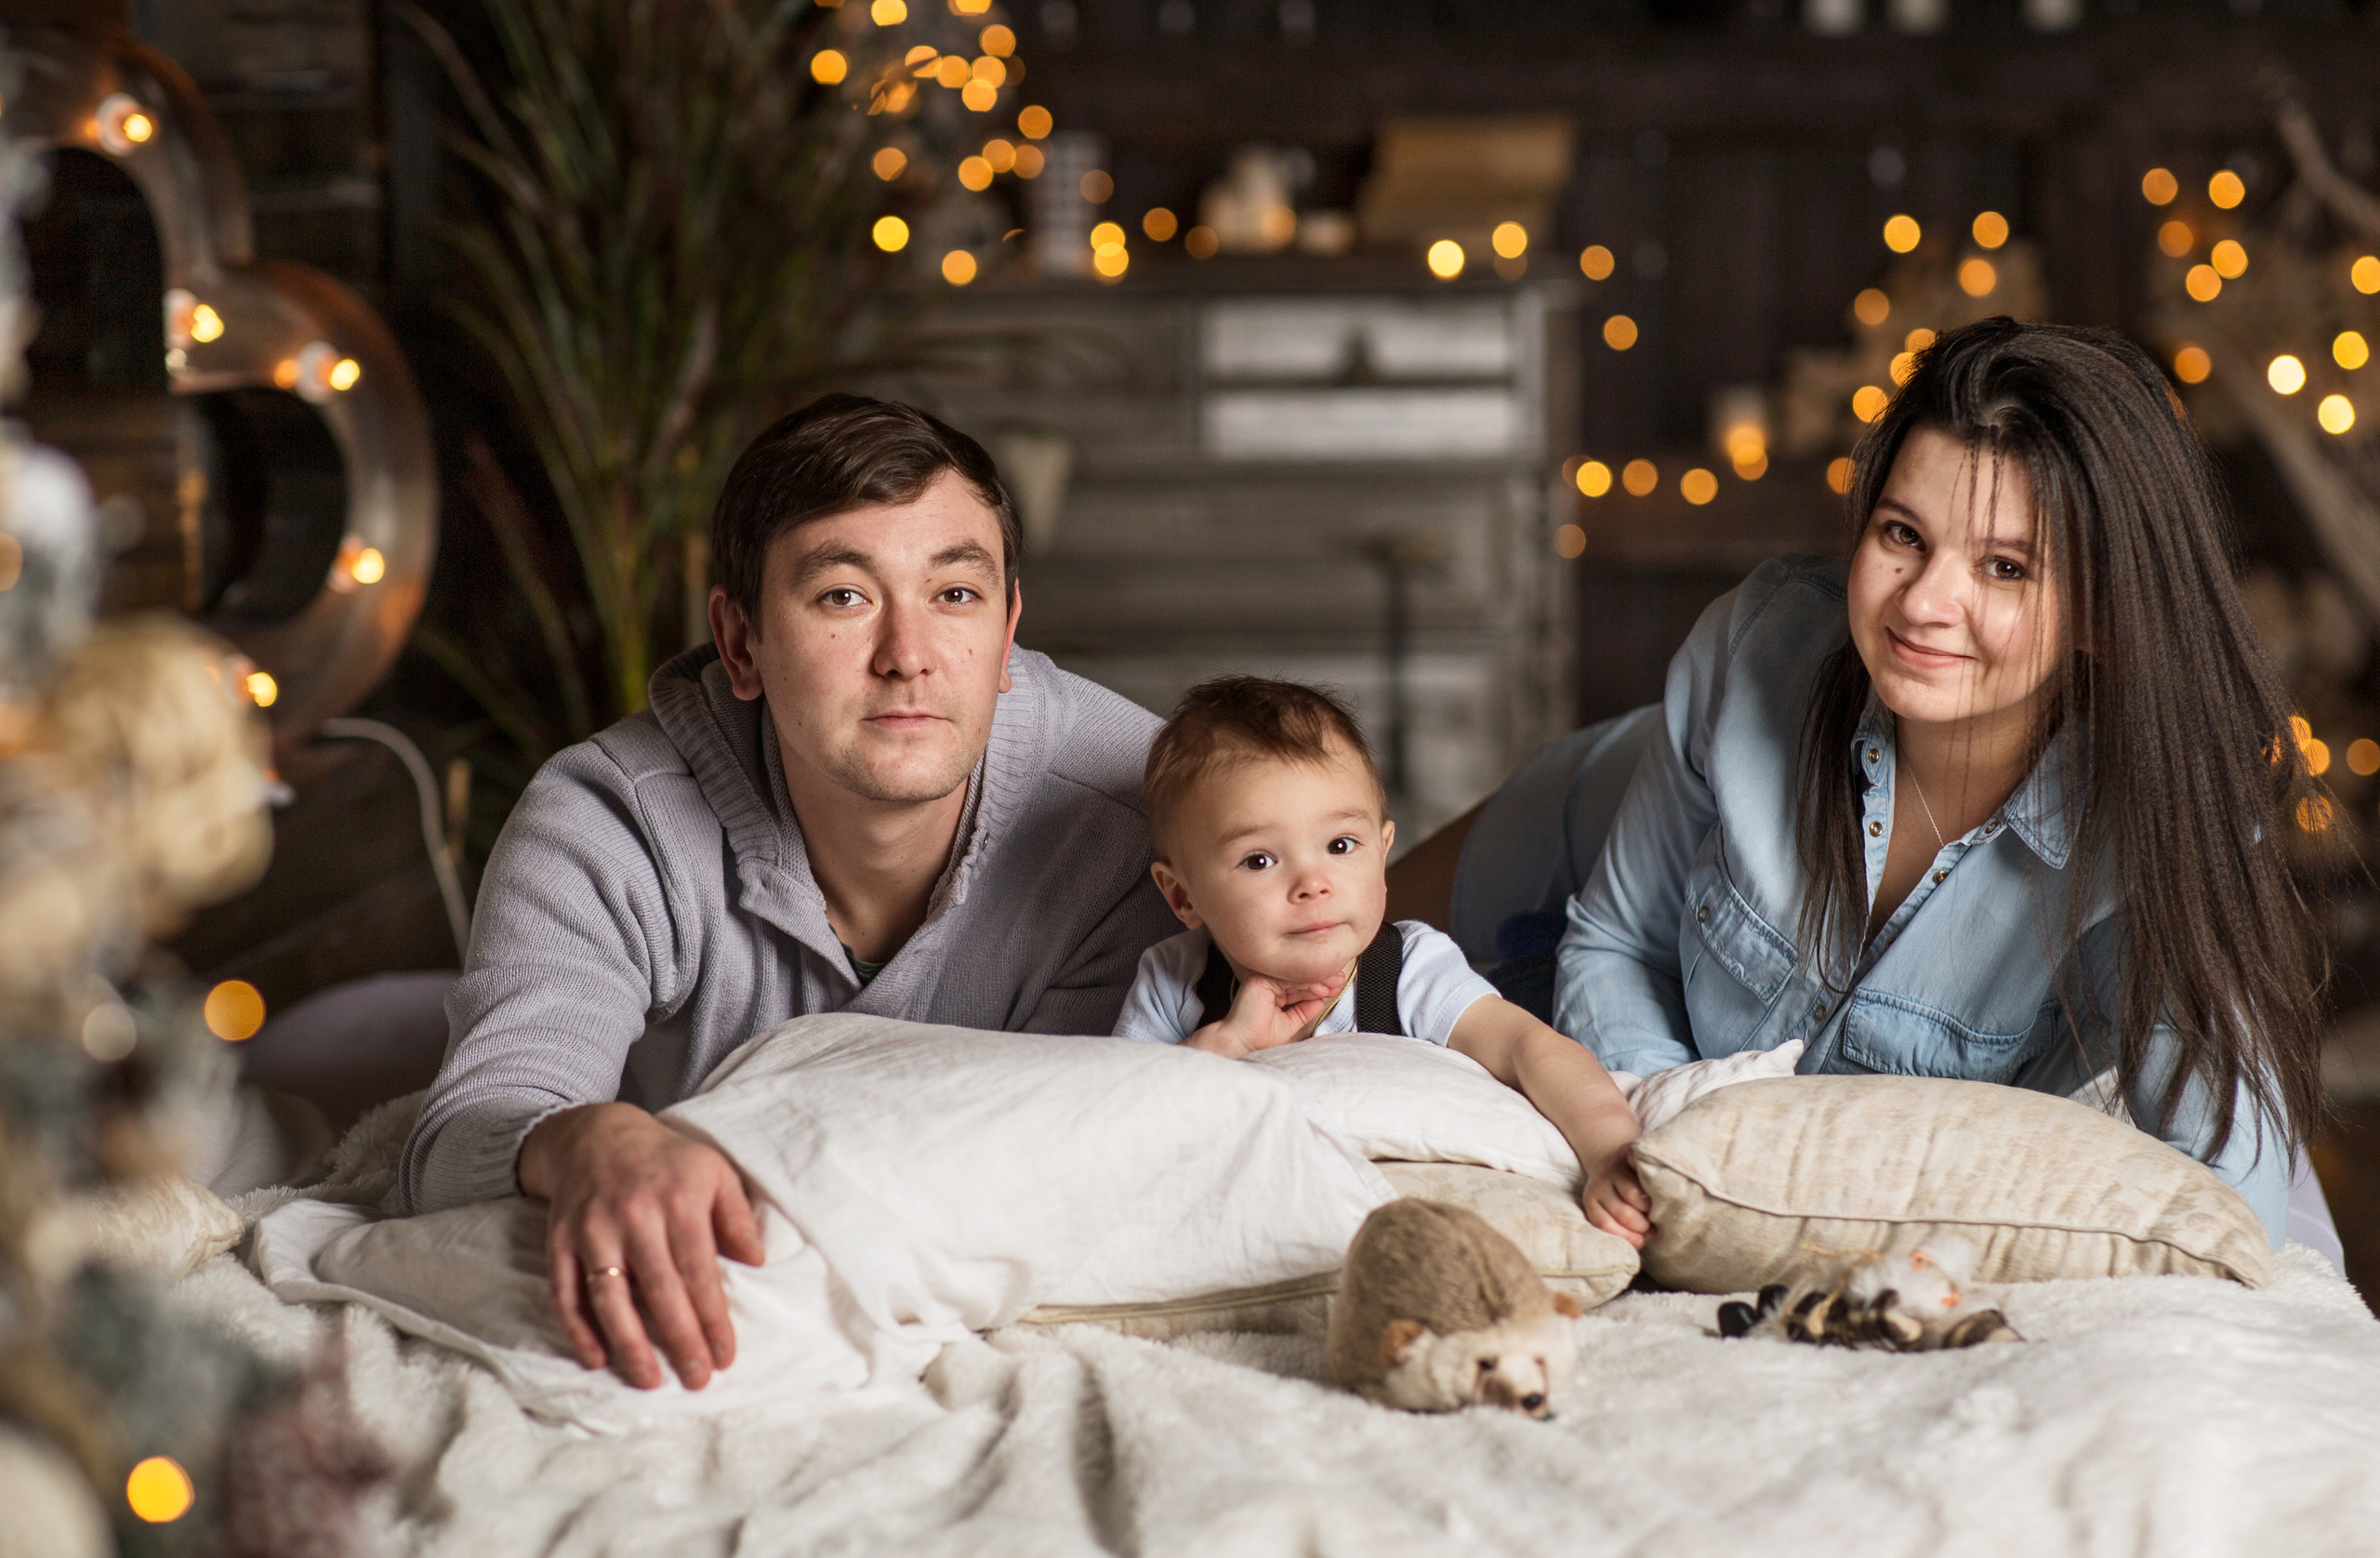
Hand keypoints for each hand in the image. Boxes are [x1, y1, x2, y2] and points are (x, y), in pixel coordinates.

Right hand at [517, 1102, 766, 1389]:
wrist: (596, 1134)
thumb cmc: (667, 1161)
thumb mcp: (714, 1171)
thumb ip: (737, 1216)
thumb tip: (757, 1260)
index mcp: (678, 1201)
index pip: (699, 1271)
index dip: (713, 1318)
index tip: (725, 1356)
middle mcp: (634, 1216)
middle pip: (659, 1290)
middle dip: (680, 1340)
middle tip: (696, 1380)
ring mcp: (592, 1229)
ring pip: (609, 1297)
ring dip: (629, 1344)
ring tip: (649, 1380)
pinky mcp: (559, 1240)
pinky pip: (565, 1291)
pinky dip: (578, 1329)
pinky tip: (597, 1358)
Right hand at [1184, 971, 1340, 1058]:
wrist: (1242, 1046)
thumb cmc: (1258, 1039)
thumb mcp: (1289, 1023)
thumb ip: (1303, 1011)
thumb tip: (1319, 1002)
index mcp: (1271, 989)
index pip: (1298, 982)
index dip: (1318, 983)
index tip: (1336, 986)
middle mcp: (1266, 981)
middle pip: (1298, 976)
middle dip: (1321, 979)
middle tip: (1340, 981)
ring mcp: (1262, 978)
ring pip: (1295, 975)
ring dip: (1317, 980)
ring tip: (1334, 986)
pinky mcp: (1259, 980)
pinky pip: (1288, 979)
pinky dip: (1306, 984)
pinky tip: (1320, 989)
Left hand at [1582, 1156, 1651, 1249]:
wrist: (1616, 1157)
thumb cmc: (1621, 1195)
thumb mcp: (1613, 1212)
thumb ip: (1623, 1230)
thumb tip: (1636, 1254)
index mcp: (1591, 1203)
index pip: (1606, 1226)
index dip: (1628, 1238)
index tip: (1642, 1241)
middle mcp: (1598, 1185)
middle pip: (1623, 1213)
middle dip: (1643, 1225)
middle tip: (1651, 1225)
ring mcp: (1612, 1169)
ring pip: (1634, 1196)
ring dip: (1650, 1207)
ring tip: (1654, 1209)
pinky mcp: (1627, 1154)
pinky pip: (1643, 1176)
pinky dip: (1654, 1187)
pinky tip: (1656, 1191)